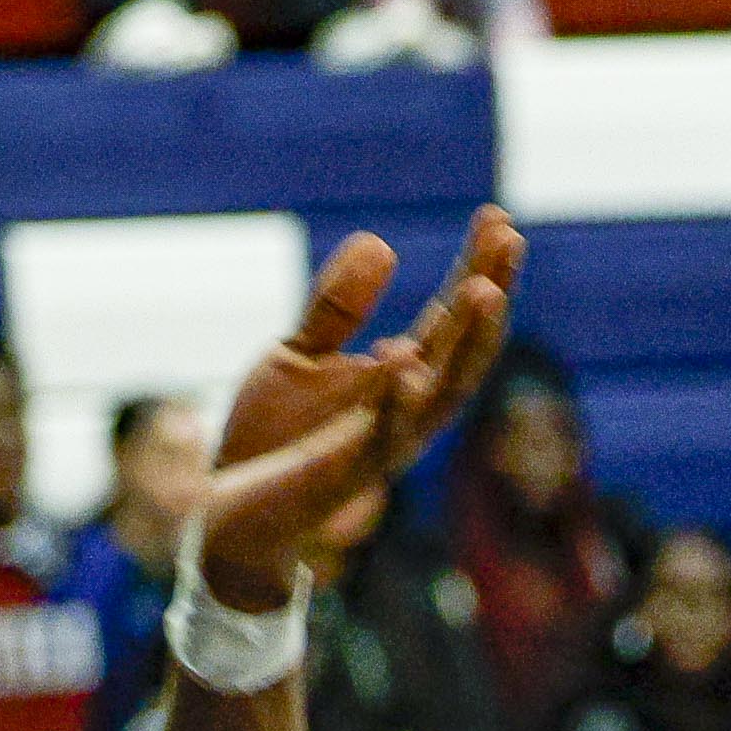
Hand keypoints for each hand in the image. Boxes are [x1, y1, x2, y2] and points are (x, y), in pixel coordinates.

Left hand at [198, 209, 522, 607]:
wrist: (222, 513)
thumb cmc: (268, 438)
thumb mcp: (299, 355)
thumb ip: (338, 307)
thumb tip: (381, 243)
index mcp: (400, 381)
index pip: (452, 321)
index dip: (477, 269)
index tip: (497, 217)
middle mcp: (406, 414)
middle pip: (464, 352)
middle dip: (489, 296)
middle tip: (509, 238)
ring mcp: (381, 447)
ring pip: (441, 396)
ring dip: (465, 346)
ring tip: (484, 291)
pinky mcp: (343, 476)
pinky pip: (379, 438)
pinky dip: (394, 401)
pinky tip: (403, 358)